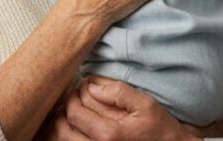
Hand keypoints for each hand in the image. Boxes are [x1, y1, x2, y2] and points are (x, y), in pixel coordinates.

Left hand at [53, 76, 198, 140]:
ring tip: (71, 110)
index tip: (81, 86)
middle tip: (74, 97)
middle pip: (63, 130)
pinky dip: (69, 136)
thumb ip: (118, 92)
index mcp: (107, 135)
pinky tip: (75, 126)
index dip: (73, 95)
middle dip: (65, 109)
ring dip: (63, 124)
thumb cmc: (159, 129)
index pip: (74, 113)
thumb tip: (92, 87)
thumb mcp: (144, 104)